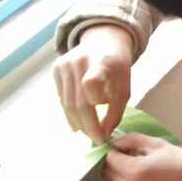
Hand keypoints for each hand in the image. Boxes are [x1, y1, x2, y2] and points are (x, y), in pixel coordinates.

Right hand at [55, 23, 135, 143]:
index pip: (91, 82)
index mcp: (101, 61)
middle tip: (97, 140)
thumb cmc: (117, 68)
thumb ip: (115, 112)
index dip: (94, 105)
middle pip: (78, 102)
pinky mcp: (56, 68)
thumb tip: (103, 135)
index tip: (103, 127)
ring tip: (89, 134)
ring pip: (67, 103)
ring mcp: (64, 64)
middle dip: (88, 126)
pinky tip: (79, 122)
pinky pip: (61, 98)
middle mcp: (79, 60)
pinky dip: (70, 113)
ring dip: (78, 123)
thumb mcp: (125, 87)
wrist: (103, 40)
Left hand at [103, 134, 181, 180]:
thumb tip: (117, 142)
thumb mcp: (158, 145)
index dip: (113, 150)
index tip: (120, 147)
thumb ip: (133, 140)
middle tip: (129, 157)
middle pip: (108, 174)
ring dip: (121, 176)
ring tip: (141, 170)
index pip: (109, 158)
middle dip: (115, 163)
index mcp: (133, 171)